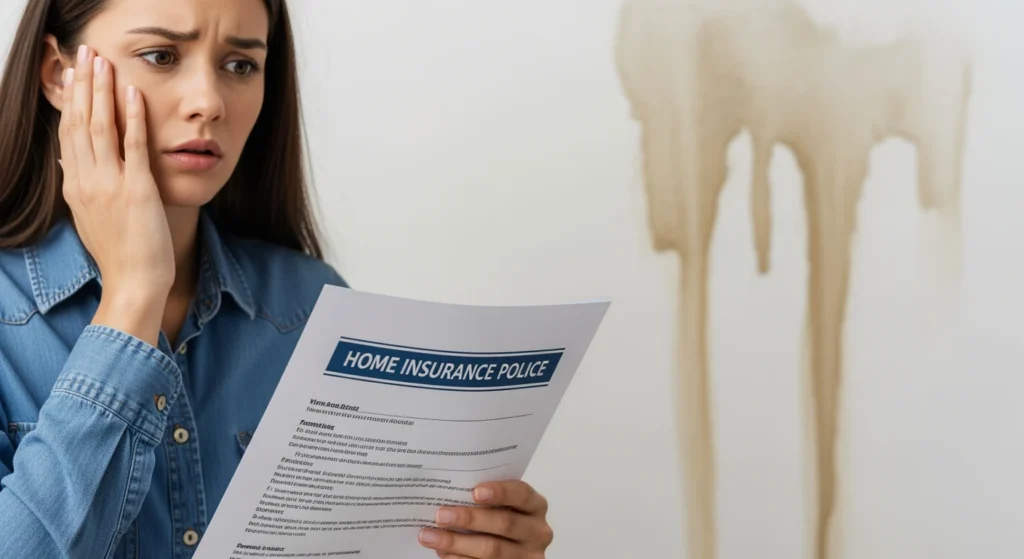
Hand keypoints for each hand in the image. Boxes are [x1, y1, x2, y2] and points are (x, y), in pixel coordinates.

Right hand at [59, 45, 172, 344]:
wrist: (134, 283)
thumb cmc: (120, 254)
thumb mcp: (90, 217)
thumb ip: (81, 186)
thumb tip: (68, 161)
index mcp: (76, 186)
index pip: (68, 134)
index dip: (70, 102)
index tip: (72, 76)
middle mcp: (86, 181)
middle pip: (79, 122)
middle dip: (82, 85)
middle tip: (84, 54)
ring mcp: (109, 184)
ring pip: (100, 127)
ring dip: (102, 91)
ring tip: (102, 62)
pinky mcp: (136, 189)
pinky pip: (133, 145)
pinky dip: (132, 116)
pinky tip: (132, 93)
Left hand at [418, 481, 553, 558]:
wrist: (509, 548)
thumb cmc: (500, 517)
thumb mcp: (502, 506)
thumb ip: (485, 497)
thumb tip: (448, 490)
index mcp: (536, 506)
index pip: (521, 494)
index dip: (500, 492)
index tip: (475, 492)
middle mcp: (537, 531)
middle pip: (505, 523)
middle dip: (470, 518)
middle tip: (440, 515)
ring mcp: (528, 556)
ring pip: (492, 550)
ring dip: (457, 543)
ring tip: (430, 536)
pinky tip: (444, 553)